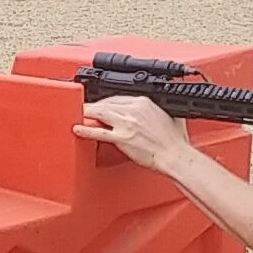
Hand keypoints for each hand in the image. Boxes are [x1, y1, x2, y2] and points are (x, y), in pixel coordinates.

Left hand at [75, 95, 191, 172]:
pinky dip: (86, 129)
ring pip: (100, 113)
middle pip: (106, 103)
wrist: (175, 155)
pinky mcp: (122, 138)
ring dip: (86, 113)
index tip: (101, 105)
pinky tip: (77, 129)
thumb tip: (154, 110)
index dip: (106, 102)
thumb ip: (157, 109)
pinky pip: (99, 132)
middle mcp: (134, 109)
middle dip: (94, 106)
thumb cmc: (174, 140)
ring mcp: (126, 123)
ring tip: (77, 114)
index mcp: (144, 102)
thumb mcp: (169, 114)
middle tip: (86, 110)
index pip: (118, 97)